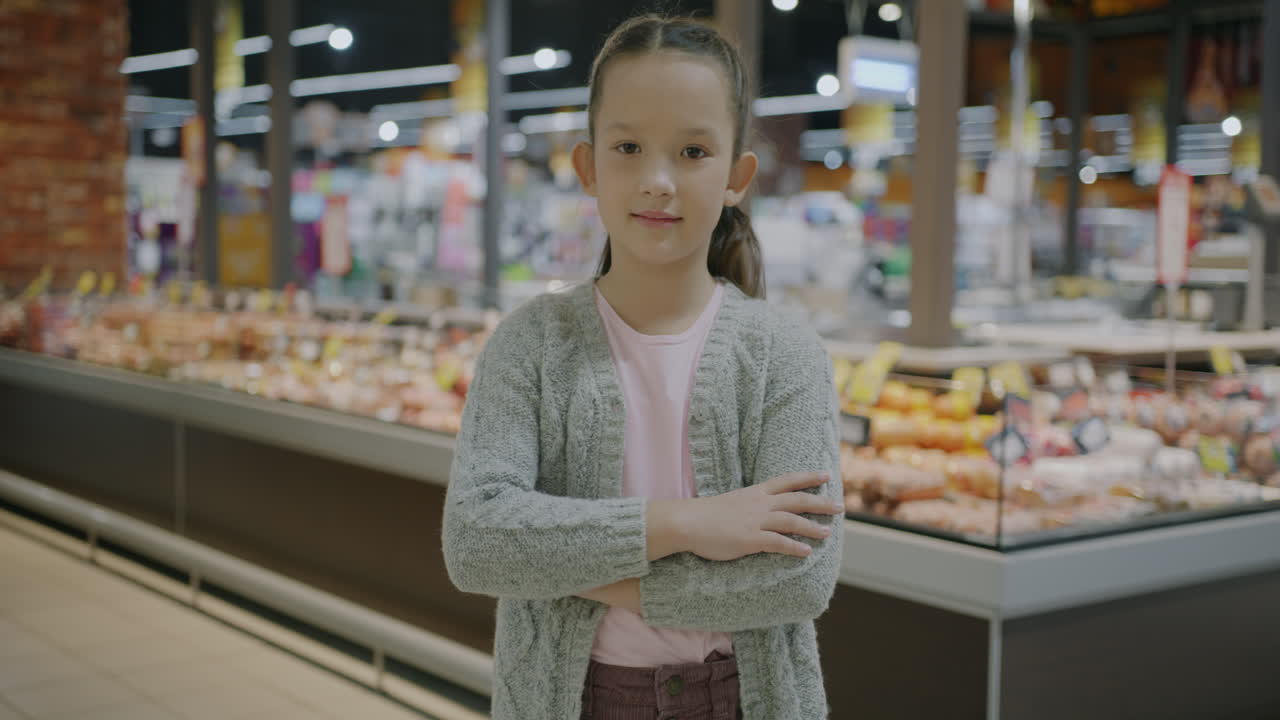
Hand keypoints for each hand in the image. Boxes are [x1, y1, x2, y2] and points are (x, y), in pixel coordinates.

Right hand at [678, 472, 842, 561]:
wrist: (687, 522)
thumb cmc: (705, 515)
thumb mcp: (732, 504)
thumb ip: (749, 507)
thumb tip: (760, 514)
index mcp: (755, 493)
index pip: (787, 481)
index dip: (808, 478)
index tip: (826, 475)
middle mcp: (759, 504)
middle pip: (797, 499)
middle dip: (820, 502)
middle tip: (840, 507)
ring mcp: (756, 521)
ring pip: (791, 521)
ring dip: (812, 527)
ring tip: (828, 532)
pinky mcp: (750, 539)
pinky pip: (778, 543)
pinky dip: (794, 547)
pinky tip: (806, 552)